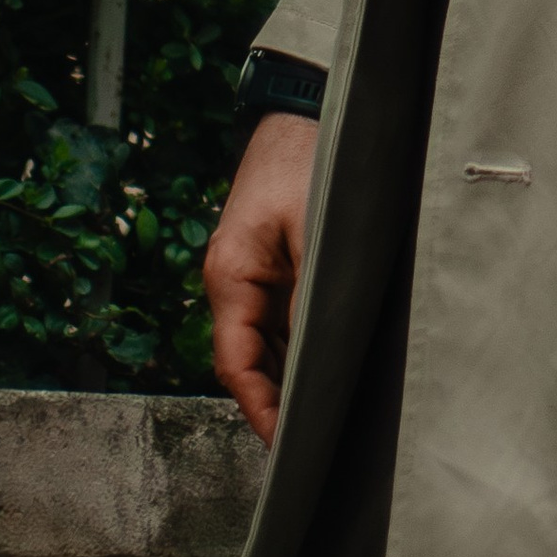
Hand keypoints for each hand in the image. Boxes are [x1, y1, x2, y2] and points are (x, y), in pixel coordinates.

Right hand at [203, 111, 319, 445]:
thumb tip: (319, 351)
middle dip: (276, 402)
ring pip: (266, 345)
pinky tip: (325, 369)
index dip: (259, 409)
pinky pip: (281, 321)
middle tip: (314, 441)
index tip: (284, 444)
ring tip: (324, 416)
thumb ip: (313, 291)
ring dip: (289, 377)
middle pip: (249, 361)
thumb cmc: (306, 161)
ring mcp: (252, 276)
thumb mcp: (314, 228)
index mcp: (231, 275)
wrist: (301, 111)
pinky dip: (298, 348)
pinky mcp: (272, 266)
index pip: (236, 363)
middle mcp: (233, 283)